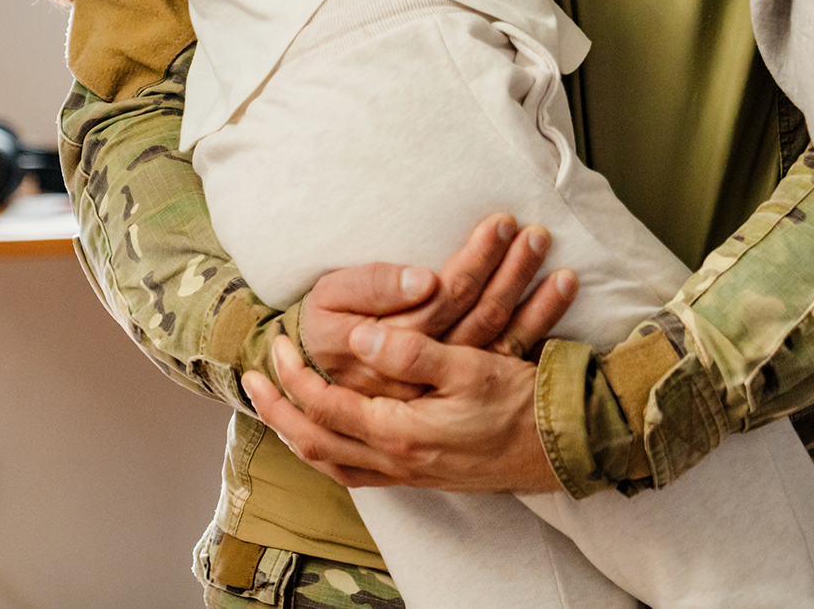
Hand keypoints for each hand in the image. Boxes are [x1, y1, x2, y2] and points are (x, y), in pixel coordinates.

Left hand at [244, 325, 557, 493]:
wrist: (559, 447)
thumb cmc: (519, 403)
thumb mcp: (469, 367)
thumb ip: (410, 351)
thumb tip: (359, 337)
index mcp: (398, 431)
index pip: (324, 406)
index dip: (293, 377)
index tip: (276, 345)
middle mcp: (395, 459)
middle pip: (314, 442)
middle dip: (278, 411)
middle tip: (254, 381)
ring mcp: (408, 473)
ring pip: (332, 464)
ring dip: (300, 435)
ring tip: (281, 409)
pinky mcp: (424, 476)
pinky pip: (358, 473)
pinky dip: (333, 455)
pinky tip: (335, 439)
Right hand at [299, 212, 578, 399]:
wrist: (314, 382)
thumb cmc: (323, 327)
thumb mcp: (330, 300)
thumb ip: (372, 286)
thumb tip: (423, 280)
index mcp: (388, 347)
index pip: (445, 297)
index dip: (476, 261)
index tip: (502, 224)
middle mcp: (422, 373)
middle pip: (478, 317)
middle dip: (510, 271)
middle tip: (537, 234)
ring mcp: (444, 386)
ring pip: (499, 339)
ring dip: (534, 301)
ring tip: (557, 260)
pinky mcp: (460, 388)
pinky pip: (507, 358)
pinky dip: (540, 328)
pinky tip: (562, 296)